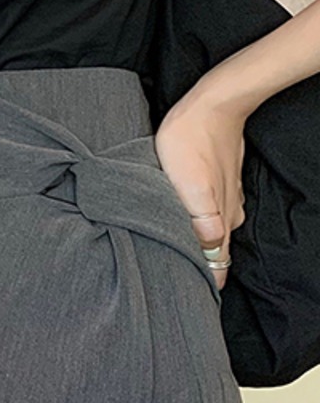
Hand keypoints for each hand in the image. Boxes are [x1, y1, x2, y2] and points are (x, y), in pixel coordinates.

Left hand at [154, 93, 246, 289]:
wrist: (213, 104)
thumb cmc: (192, 141)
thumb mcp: (190, 185)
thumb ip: (200, 220)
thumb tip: (209, 251)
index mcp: (219, 221)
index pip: (215, 264)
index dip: (203, 281)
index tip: (187, 298)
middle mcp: (227, 215)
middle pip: (215, 251)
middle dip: (201, 267)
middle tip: (175, 280)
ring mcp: (225, 199)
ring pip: (213, 232)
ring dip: (198, 246)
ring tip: (176, 258)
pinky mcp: (219, 183)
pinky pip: (211, 214)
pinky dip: (200, 226)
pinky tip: (186, 225)